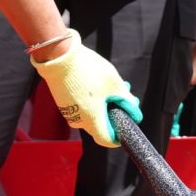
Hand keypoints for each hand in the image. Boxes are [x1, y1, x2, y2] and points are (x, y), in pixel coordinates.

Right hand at [30, 32, 143, 146]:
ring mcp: (69, 112)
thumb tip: (136, 114)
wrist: (59, 55)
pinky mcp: (64, 103)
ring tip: (117, 86)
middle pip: (101, 125)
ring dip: (107, 104)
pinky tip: (101, 85)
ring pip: (93, 114)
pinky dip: (95, 101)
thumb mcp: (114, 84)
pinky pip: (83, 108)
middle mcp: (78, 120)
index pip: (107, 139)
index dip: (119, 135)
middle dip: (117, 112)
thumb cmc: (89, 70)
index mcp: (91, 119)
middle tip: (128, 97)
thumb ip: (127, 101)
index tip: (127, 122)